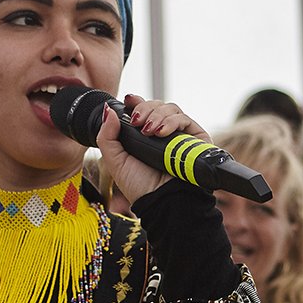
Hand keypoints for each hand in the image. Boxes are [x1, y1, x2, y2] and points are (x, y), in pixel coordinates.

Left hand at [95, 95, 210, 203]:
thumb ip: (107, 136)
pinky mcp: (196, 139)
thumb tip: (109, 110)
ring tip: (149, 131)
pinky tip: (161, 133)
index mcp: (144, 135)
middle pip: (156, 105)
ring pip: (170, 108)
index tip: (129, 100)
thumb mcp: (115, 161)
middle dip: (144, 108)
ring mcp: (179, 135)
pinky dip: (172, 121)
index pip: (143, 109)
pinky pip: (185, 119)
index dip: (136, 102)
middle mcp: (163, 132)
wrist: (161, 202)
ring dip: (157, 114)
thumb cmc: (139, 186)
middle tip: (137, 121)